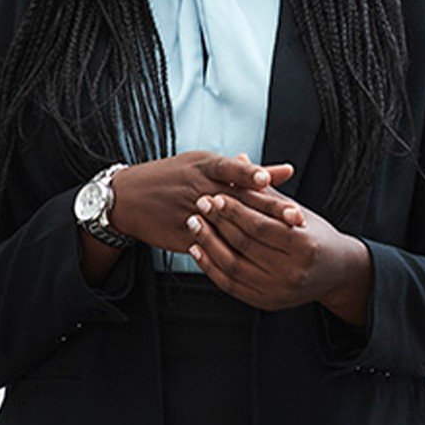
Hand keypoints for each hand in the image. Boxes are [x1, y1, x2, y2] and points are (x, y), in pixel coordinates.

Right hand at [105, 152, 293, 254]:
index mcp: (203, 167)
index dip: (249, 174)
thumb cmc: (174, 176)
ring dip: (254, 233)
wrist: (129, 198)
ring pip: (226, 225)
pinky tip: (257, 260)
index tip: (268, 179)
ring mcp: (190, 214)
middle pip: (237, 199)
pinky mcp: (184, 236)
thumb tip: (286, 171)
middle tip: (295, 217)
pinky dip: (232, 251)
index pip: (230, 169)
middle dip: (267, 209)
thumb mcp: (205, 164)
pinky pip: (211, 245)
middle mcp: (198, 188)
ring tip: (281, 241)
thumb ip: (247, 171)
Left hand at [187, 186, 372, 323]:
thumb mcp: (297, 211)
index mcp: (305, 246)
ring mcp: (279, 291)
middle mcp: (293, 272)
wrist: (337, 272)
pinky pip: (231, 285)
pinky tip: (198, 249)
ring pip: (233, 267)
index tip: (216, 195)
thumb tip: (241, 159)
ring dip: (209, 244)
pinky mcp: (267, 302)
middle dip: (218, 223)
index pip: (261, 226)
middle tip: (199, 204)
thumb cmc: (317, 235)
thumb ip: (266, 191)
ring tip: (194, 223)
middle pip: (245, 245)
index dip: (235, 210)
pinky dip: (211, 267)